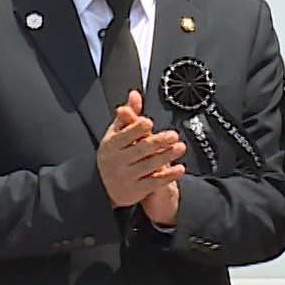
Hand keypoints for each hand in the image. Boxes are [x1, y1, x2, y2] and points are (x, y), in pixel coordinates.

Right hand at [97, 90, 186, 209]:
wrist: (104, 188)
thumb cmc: (114, 154)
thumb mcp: (116, 134)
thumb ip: (128, 115)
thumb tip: (135, 94)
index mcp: (112, 144)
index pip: (125, 135)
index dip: (136, 129)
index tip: (148, 123)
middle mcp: (117, 161)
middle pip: (140, 150)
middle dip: (157, 142)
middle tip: (173, 135)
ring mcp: (126, 177)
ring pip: (149, 165)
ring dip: (166, 156)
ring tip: (180, 148)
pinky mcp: (136, 190)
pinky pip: (154, 182)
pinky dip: (168, 175)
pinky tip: (180, 168)